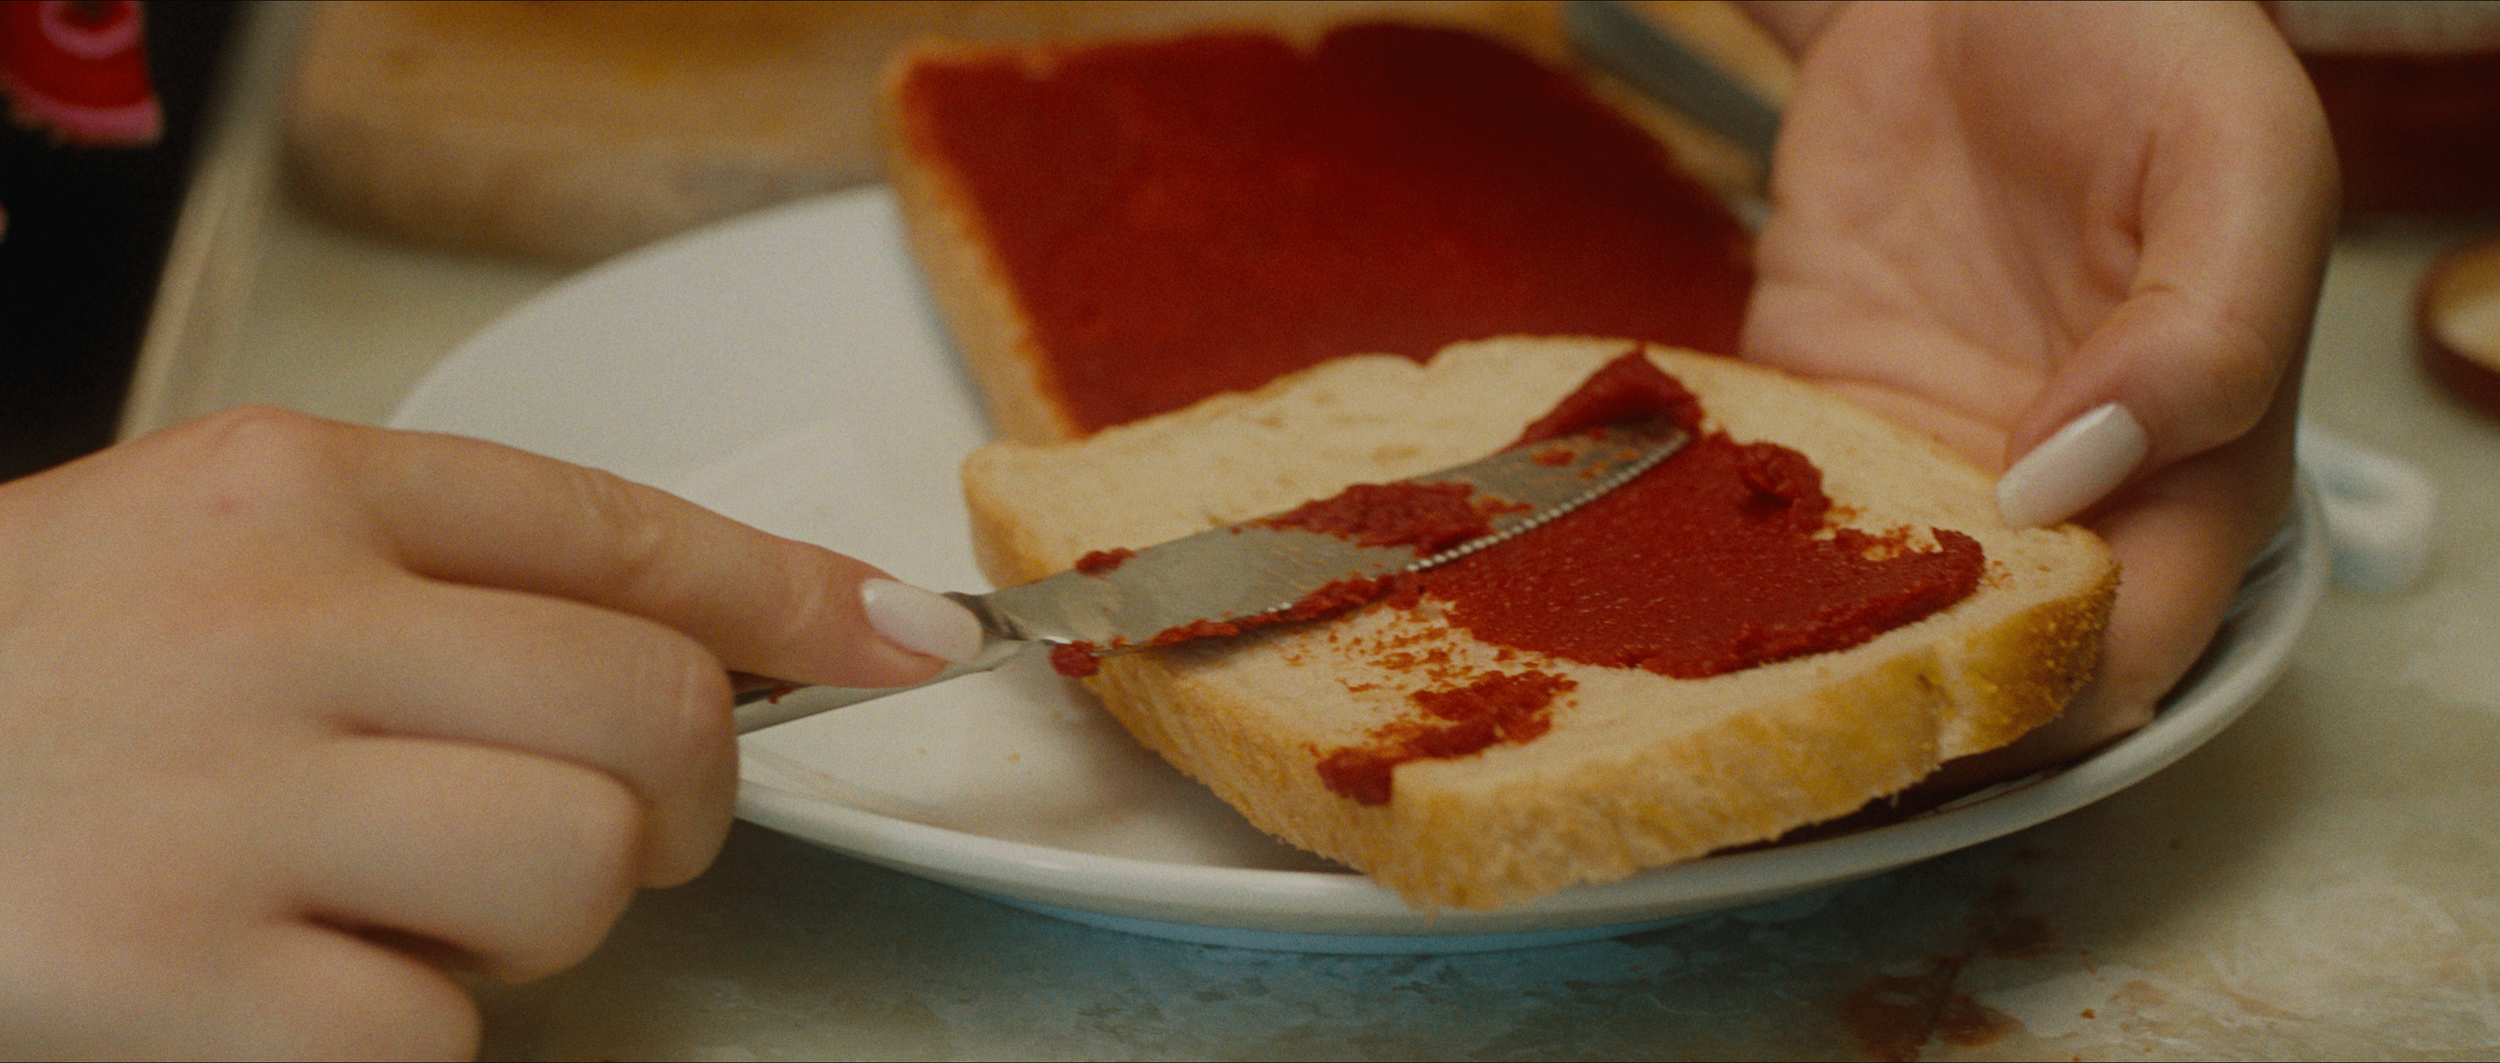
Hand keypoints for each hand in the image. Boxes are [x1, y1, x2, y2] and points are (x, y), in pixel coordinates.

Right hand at [0, 409, 977, 1057]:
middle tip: (614, 830)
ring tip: (399, 908)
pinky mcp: (182, 977)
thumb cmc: (13, 689)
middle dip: (683, 799)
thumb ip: (427, 580)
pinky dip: (404, 1032)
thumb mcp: (193, 557)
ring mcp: (226, 799)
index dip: (794, 597)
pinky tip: (292, 987)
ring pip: (581, 866)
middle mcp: (274, 620)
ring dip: (539, 921)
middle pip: (653, 714)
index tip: (903, 639)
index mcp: (284, 488)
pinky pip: (439, 1032)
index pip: (618, 527)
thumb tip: (705, 644)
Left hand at [1734, 1, 2336, 772]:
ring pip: (1854, 612)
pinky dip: (1703, 540)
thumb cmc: (2142, 40)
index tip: (1934, 705)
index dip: (2041, 702)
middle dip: (1880, 704)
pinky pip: (1757, 507)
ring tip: (1676, 663)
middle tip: (1765, 711)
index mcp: (2193, 467)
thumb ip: (2205, 326)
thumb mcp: (2234, 157)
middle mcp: (2055, 495)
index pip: (2127, 648)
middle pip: (1973, 665)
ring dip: (1776, 646)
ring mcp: (1924, 458)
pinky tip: (1635, 562)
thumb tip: (2072, 474)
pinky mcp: (1816, 409)